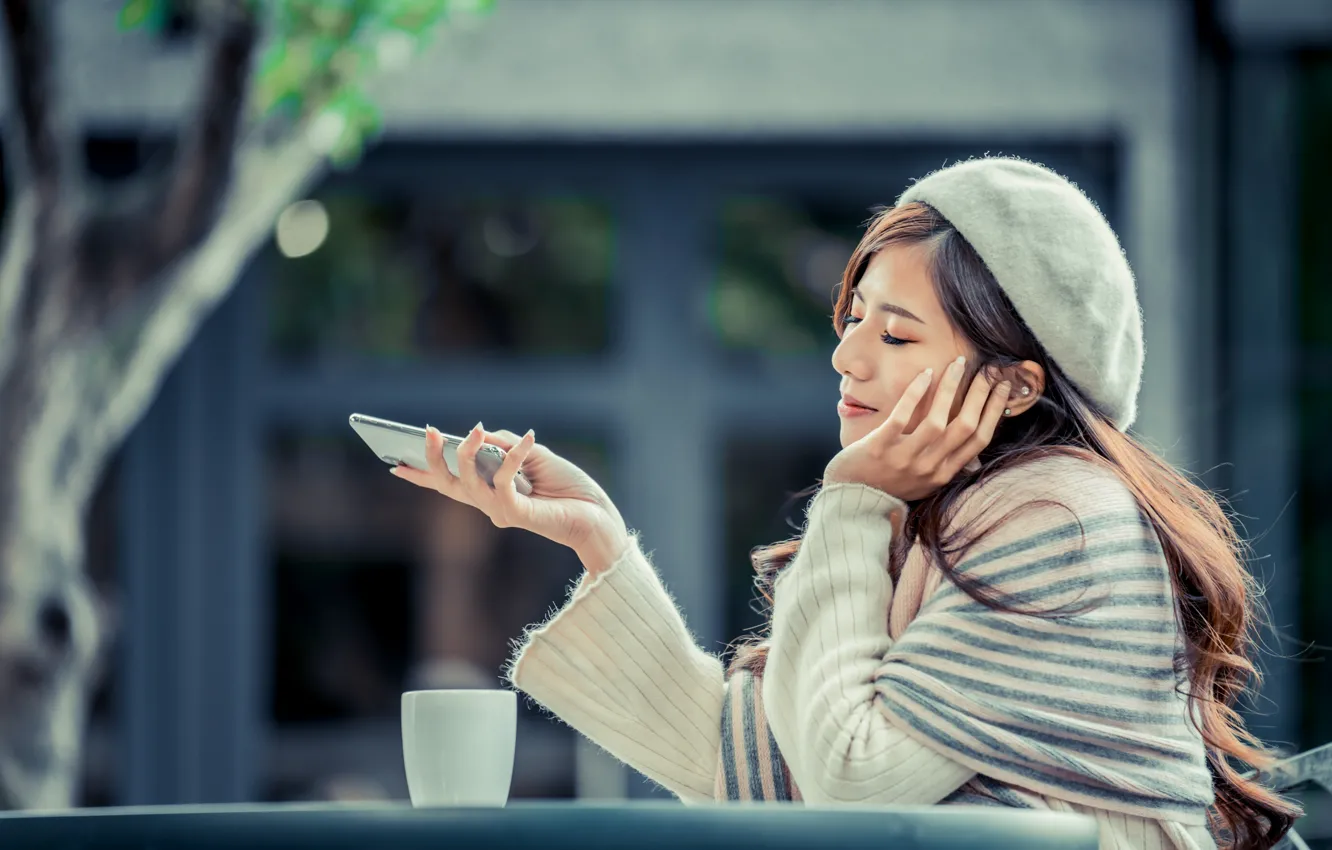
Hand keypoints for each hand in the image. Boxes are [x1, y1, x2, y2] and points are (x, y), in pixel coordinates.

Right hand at [390, 425, 629, 574]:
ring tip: (476, 428)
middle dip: (433, 459)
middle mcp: (490, 506)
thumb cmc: (569, 488)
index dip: (422, 475)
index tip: (394, 464)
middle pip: (449, 484)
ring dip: (468, 452)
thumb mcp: (536, 457)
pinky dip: (514, 455)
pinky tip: (530, 438)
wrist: (599, 516)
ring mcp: (500, 512)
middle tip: (427, 432)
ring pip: (468, 482)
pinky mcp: (517, 515)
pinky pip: (503, 480)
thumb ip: (506, 446)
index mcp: (491, 493)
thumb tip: (483, 434)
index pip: (450, 485)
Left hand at [824, 358, 1009, 501]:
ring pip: (938, 420)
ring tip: (957, 364)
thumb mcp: (925, 483)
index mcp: (944, 474)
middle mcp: (929, 468)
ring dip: (951, 388)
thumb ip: (947, 468)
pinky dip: (916, 393)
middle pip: (964, 426)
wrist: (851, 500)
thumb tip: (975, 459)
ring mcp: (905, 458)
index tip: (1002, 387)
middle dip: (979, 395)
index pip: (979, 439)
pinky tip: (925, 374)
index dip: (994, 411)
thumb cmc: (888, 485)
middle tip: (986, 370)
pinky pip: (903, 416)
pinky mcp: (880, 447)